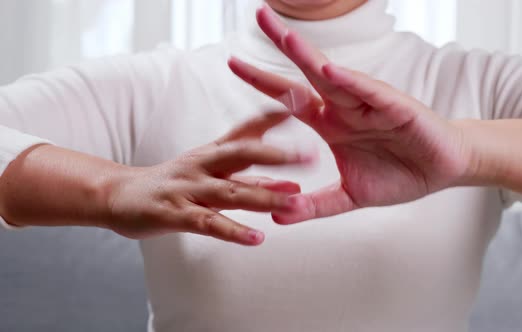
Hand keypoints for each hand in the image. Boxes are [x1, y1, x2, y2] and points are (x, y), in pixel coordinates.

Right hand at [107, 111, 307, 243]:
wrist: (119, 194)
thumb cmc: (175, 184)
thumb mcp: (214, 176)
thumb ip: (254, 181)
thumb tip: (294, 184)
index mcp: (214, 153)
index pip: (247, 130)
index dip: (274, 116)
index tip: (302, 102)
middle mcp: (203, 165)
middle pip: (242, 155)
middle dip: (277, 155)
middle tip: (311, 155)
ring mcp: (188, 188)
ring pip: (231, 192)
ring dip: (265, 197)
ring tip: (295, 203)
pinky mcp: (175, 214)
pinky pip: (209, 223)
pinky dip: (234, 231)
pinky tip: (257, 239)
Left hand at [228, 4, 472, 223]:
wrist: (441, 172)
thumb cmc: (398, 174)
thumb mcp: (348, 196)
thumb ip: (314, 205)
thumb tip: (276, 216)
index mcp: (331, 124)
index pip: (290, 98)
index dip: (262, 81)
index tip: (233, 63)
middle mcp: (345, 108)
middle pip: (307, 73)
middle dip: (283, 43)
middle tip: (260, 15)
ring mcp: (369, 104)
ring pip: (335, 76)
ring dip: (310, 57)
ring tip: (285, 37)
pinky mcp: (397, 108)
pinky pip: (370, 93)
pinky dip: (351, 82)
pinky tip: (330, 70)